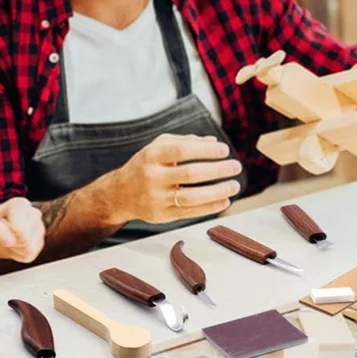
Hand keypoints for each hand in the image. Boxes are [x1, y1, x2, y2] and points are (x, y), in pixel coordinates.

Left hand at [0, 198, 44, 263]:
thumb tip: (10, 241)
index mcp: (21, 204)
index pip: (19, 230)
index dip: (4, 236)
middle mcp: (34, 213)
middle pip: (25, 240)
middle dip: (11, 243)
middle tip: (2, 236)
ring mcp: (39, 227)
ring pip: (29, 249)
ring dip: (14, 250)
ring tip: (8, 240)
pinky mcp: (40, 241)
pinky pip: (30, 255)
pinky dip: (19, 255)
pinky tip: (13, 246)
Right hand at [110, 134, 241, 225]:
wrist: (120, 193)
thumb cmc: (145, 165)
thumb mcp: (157, 146)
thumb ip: (184, 141)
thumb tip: (213, 142)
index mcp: (152, 155)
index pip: (182, 151)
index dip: (205, 150)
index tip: (224, 150)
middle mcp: (152, 176)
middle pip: (190, 174)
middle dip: (217, 170)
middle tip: (236, 166)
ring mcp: (156, 198)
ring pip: (191, 197)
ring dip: (217, 192)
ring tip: (234, 186)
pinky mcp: (162, 215)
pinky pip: (189, 212)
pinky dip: (209, 207)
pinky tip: (224, 201)